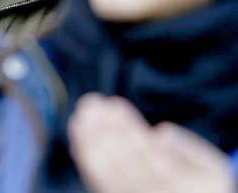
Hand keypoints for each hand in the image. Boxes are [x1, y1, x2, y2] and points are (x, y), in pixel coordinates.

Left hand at [68, 94, 234, 192]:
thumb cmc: (202, 180)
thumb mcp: (210, 165)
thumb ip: (189, 148)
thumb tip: (160, 132)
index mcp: (183, 187)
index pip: (150, 155)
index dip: (128, 129)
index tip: (113, 104)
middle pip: (126, 165)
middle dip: (105, 133)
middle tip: (89, 106)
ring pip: (110, 176)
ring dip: (92, 145)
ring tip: (80, 118)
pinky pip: (101, 184)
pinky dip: (88, 161)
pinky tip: (80, 139)